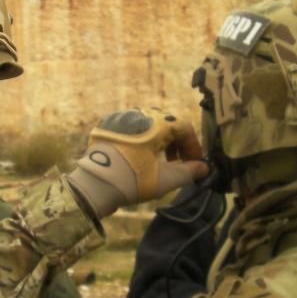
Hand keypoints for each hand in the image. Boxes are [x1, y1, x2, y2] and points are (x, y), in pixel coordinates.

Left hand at [67, 108, 207, 218]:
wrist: (93, 183)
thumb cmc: (132, 180)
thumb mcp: (164, 179)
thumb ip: (188, 172)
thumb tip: (204, 168)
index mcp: (156, 122)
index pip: (184, 128)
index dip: (193, 147)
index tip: (195, 164)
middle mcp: (139, 114)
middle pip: (166, 125)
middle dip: (177, 145)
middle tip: (178, 165)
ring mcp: (121, 118)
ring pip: (148, 126)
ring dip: (159, 143)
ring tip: (159, 163)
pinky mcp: (107, 127)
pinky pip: (132, 130)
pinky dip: (142, 142)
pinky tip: (140, 159)